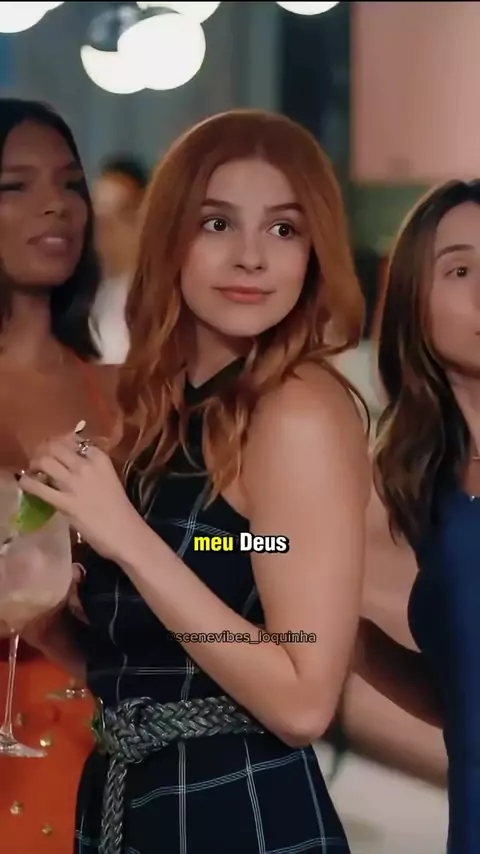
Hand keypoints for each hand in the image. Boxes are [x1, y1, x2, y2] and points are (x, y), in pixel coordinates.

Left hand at [18, 432, 141, 562]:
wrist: (125, 532)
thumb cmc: (120, 508)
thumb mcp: (109, 478)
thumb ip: (92, 468)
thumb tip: (71, 465)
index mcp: (100, 458)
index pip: (73, 440)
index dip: (60, 443)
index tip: (56, 450)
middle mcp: (86, 465)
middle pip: (56, 446)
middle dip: (44, 450)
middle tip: (40, 459)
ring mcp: (74, 483)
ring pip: (45, 461)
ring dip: (35, 464)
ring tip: (34, 470)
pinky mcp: (65, 502)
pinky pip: (38, 487)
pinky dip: (28, 483)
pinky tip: (26, 484)